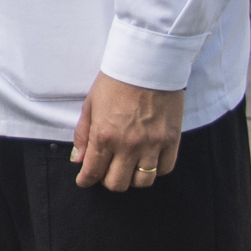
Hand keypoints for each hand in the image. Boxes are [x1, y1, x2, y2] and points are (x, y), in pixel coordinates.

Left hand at [71, 72, 183, 191]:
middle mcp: (128, 145)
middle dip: (107, 181)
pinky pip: (165, 169)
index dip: (86, 180)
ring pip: (143, 182)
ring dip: (133, 179)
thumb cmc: (115, 83)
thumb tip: (79, 160)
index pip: (93, 171)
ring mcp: (152, 145)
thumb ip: (83, 135)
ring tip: (128, 168)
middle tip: (106, 172)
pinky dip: (156, 171)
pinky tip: (148, 161)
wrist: (146, 67)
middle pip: (118, 183)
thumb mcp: (90, 106)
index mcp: (104, 135)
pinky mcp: (171, 141)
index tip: (84, 181)